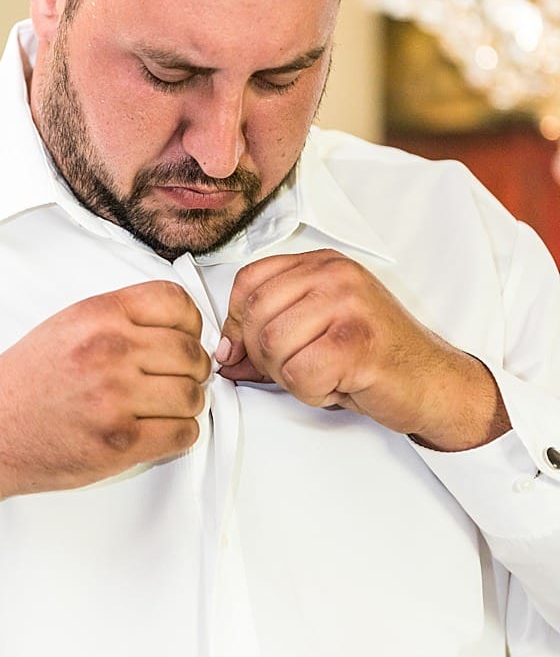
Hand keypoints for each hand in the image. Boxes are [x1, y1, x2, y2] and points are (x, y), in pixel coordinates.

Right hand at [0, 280, 210, 509]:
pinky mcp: (120, 441)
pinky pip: (183, 433)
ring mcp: (115, 397)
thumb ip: (120, 321)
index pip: (177, 304)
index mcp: (96, 315)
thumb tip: (181, 331)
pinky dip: (176, 435)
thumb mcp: (65, 327)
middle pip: (192, 353)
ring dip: (185, 406)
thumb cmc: (22, 384)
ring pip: (193, 396)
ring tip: (158, 408)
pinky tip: (153, 431)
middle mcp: (108, 351)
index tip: (182, 339)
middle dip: (189, 371)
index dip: (189, 324)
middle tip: (171, 381)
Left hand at [217, 249, 508, 451]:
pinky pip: (298, 374)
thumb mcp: (316, 330)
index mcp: (322, 264)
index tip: (251, 348)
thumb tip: (221, 353)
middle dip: (264, 355)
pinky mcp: (358, 343)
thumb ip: (265, 332)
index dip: (238, 323)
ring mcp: (350, 304)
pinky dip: (311, 392)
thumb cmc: (374, 357)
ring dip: (289, 376)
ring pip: (272, 345)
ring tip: (324, 374)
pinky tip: (339, 386)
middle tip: (300, 368)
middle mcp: (336, 275)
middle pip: (255, 315)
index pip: (248, 282)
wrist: (435, 383)